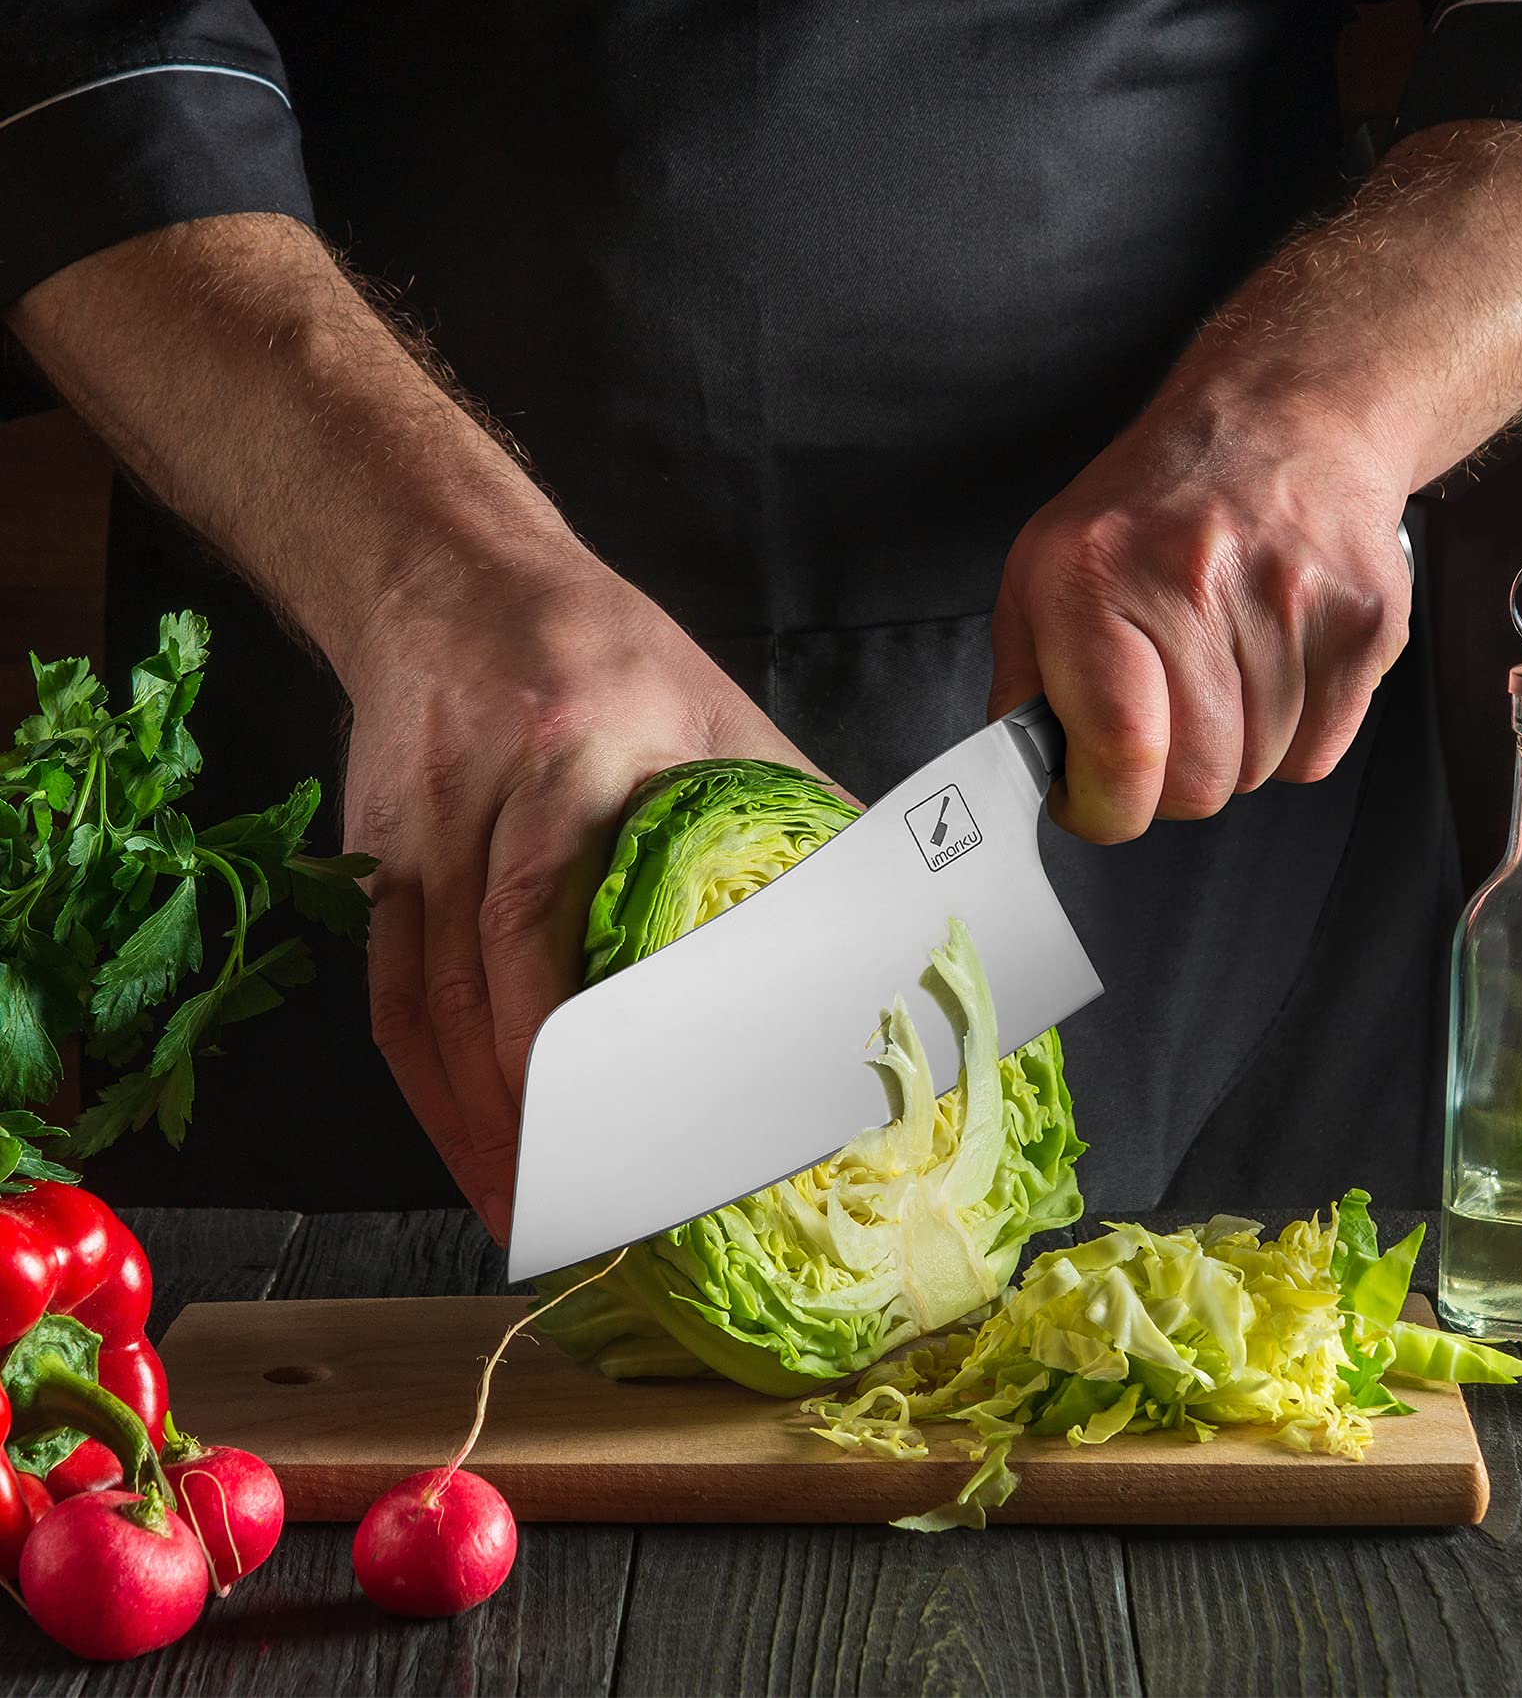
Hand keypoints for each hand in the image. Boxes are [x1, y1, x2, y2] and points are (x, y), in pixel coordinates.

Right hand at [340, 558, 820, 1240]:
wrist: (446, 578)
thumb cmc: (596, 645)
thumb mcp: (711, 705)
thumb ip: (791, 800)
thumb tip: (883, 895)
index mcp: (579, 749)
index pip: (563, 912)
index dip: (590, 1031)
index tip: (652, 1116)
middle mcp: (481, 796)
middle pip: (486, 978)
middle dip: (535, 1106)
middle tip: (596, 1201)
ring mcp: (413, 833)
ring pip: (424, 1002)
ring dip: (473, 1120)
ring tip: (531, 1207)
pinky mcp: (375, 863)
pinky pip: (388, 993)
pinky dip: (426, 1084)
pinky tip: (469, 1142)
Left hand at [989, 375, 1413, 842]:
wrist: (1282, 417)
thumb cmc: (1148, 507)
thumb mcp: (1042, 569)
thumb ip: (1024, 680)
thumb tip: (1031, 775)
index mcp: (1098, 577)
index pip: (1121, 750)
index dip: (1104, 810)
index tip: (1093, 806)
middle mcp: (1196, 581)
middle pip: (1197, 781)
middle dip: (1166, 787)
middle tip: (1156, 740)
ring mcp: (1292, 599)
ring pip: (1259, 772)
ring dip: (1230, 756)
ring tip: (1215, 679)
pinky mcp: (1365, 619)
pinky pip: (1319, 754)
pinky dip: (1288, 741)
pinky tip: (1266, 672)